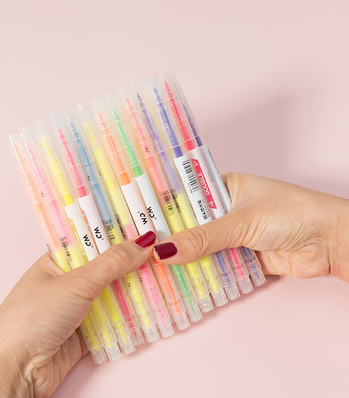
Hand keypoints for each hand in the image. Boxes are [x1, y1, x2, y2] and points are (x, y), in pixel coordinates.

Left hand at [0, 231, 156, 397]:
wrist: (13, 373)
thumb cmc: (32, 318)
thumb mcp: (75, 283)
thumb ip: (112, 263)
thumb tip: (145, 242)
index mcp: (58, 261)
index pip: (94, 241)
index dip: (119, 234)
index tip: (146, 226)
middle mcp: (69, 282)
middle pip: (108, 268)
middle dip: (132, 263)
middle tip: (162, 252)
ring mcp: (78, 307)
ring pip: (113, 293)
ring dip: (134, 289)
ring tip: (164, 276)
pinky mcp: (87, 331)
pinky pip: (114, 318)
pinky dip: (131, 314)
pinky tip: (152, 305)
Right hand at [154, 173, 348, 282]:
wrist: (331, 241)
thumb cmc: (291, 214)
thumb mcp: (241, 222)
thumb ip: (202, 238)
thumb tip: (165, 251)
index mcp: (224, 188)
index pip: (186, 196)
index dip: (163, 209)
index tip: (139, 222)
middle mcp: (226, 210)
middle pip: (191, 225)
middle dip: (171, 238)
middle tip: (142, 250)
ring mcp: (233, 234)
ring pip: (201, 247)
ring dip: (186, 258)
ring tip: (155, 268)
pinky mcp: (241, 256)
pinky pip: (215, 264)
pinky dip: (202, 272)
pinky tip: (182, 280)